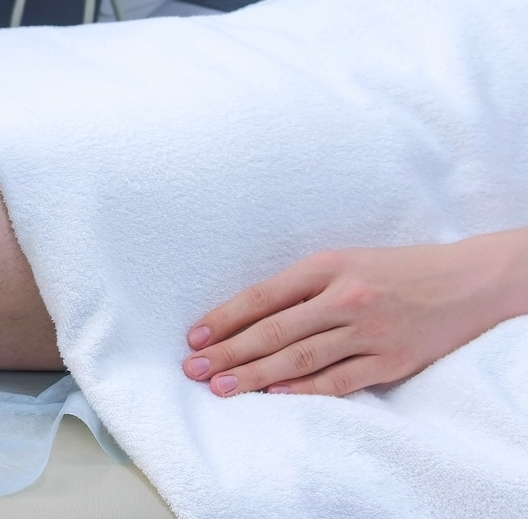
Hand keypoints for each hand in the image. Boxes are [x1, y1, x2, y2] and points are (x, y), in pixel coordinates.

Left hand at [182, 235, 526, 396]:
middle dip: (229, 352)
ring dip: (256, 375)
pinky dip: (306, 390)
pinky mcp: (392, 360)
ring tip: (222, 388)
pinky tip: (276, 397)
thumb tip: (246, 317)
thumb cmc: (393, 270)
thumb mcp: (344, 261)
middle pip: (275, 330)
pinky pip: (341, 379)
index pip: (263, 296)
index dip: (225, 318)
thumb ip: (301, 286)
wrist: (466, 281)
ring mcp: (369, 330)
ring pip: (300, 358)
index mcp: (327, 265)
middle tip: (194, 368)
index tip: (195, 337)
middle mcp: (345, 297)